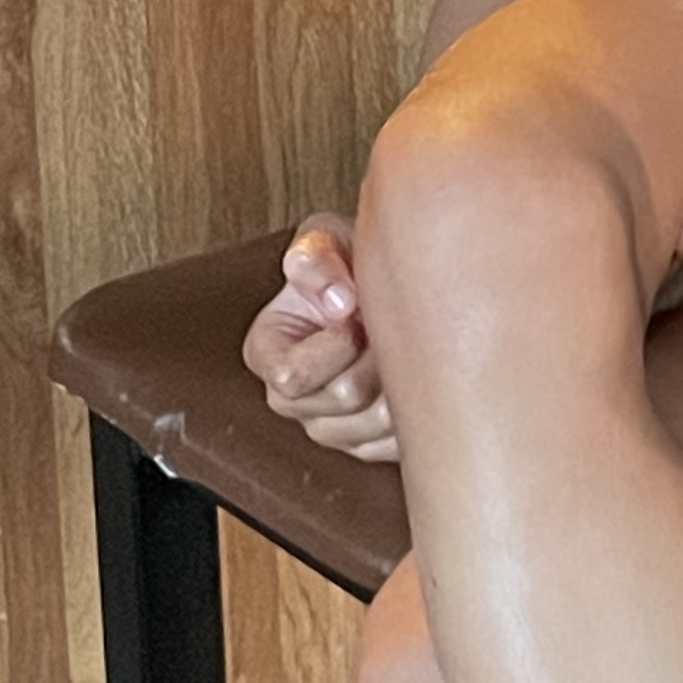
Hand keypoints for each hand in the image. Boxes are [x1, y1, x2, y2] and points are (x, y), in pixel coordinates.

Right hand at [242, 215, 397, 461]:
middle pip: (341, 399)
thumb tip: (337, 301)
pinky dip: (416, 405)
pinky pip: (396, 441)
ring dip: (399, 377)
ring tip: (397, 343)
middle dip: (375, 354)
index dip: (334, 343)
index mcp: (267, 351)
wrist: (388, 284)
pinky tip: (412, 371)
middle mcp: (290, 396)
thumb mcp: (325, 240)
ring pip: (372, 424)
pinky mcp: (365, 443)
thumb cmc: (348, 262)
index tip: (354, 311)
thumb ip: (316, 259)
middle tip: (385, 324)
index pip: (289, 376)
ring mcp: (328, 425)